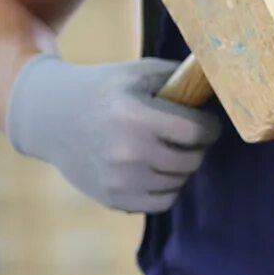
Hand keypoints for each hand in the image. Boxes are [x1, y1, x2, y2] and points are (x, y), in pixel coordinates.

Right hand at [5, 54, 221, 212]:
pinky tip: (153, 168)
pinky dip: (165, 187)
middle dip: (195, 146)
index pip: (197, 131)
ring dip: (180, 167)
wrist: (51, 117)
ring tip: (164, 149)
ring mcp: (119, 178)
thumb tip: (222, 84)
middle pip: (192, 159)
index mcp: (134, 115)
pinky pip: (163, 202)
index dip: (208, 126)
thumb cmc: (105, 90)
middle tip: (185, 136)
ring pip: (180, 181)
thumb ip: (180, 78)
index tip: (205, 123)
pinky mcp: (113, 198)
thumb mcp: (138, 73)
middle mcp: (127, 150)